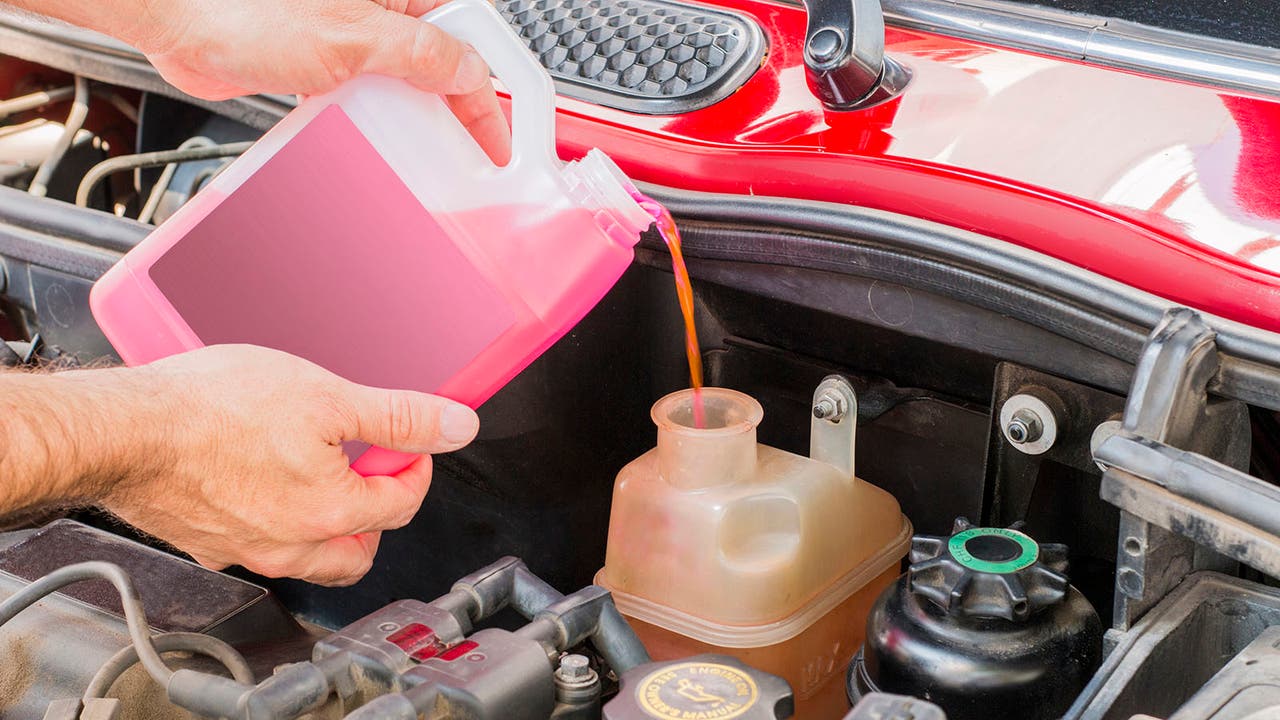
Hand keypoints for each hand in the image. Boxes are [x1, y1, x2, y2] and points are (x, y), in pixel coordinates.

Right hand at [100, 345, 479, 585]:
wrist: (127, 429)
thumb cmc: (214, 410)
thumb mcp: (329, 396)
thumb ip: (400, 417)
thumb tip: (455, 425)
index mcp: (332, 514)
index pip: (403, 502)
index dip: (415, 463)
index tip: (406, 442)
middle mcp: (291, 546)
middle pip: (362, 549)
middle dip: (379, 510)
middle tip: (369, 466)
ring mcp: (246, 550)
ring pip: (312, 557)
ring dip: (333, 523)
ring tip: (324, 473)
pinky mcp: (208, 542)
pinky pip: (262, 545)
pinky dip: (280, 520)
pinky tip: (268, 479)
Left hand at [132, 0, 510, 163]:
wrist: (179, 19)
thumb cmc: (247, 9)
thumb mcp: (353, 40)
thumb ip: (422, 55)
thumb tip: (471, 74)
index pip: (468, 41)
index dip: (489, 93)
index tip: (495, 140)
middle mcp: (379, 8)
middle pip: (441, 62)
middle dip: (453, 107)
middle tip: (465, 151)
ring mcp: (351, 34)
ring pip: (404, 83)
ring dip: (410, 118)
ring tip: (416, 148)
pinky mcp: (322, 59)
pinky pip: (365, 94)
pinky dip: (371, 119)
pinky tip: (367, 136)